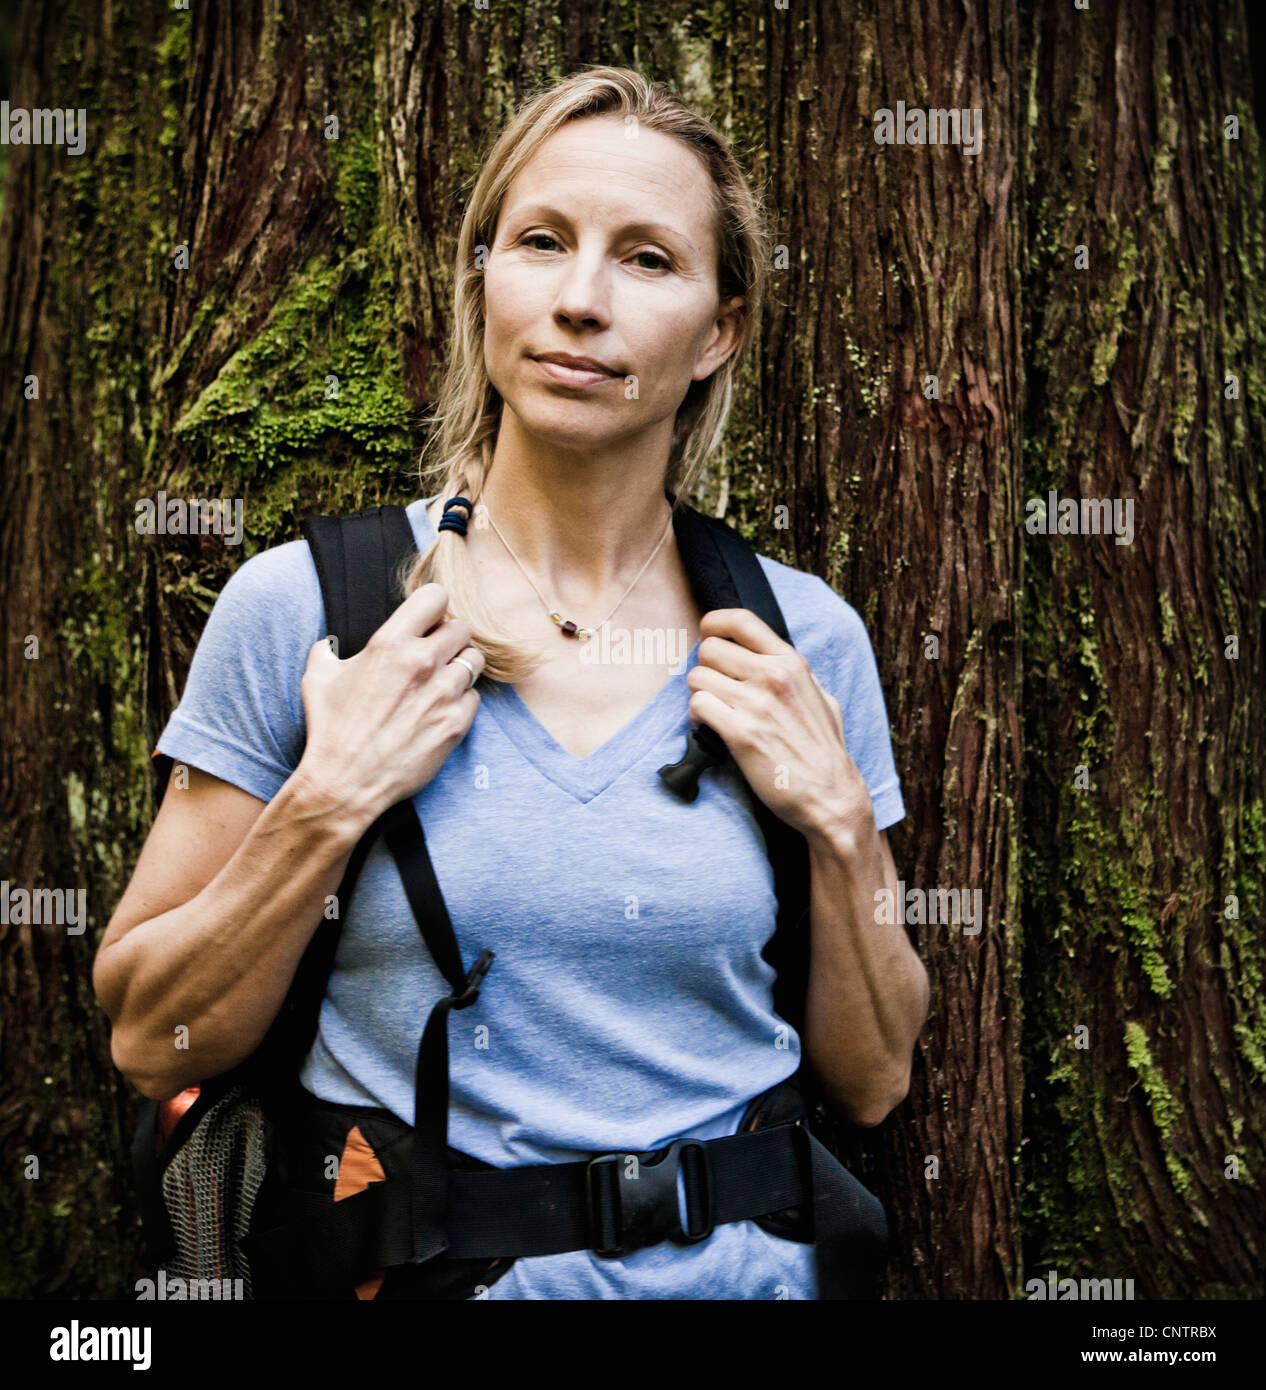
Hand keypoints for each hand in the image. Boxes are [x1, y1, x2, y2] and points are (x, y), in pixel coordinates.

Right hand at [297, 583, 484, 827]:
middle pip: (462, 627)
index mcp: (389, 644)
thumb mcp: (317, 679)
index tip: (426, 620)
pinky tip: (441, 710)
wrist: (345, 783)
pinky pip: (474, 696)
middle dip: (449, 637)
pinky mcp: (457, 722)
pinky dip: (462, 700)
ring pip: (474, 660)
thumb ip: (327, 651)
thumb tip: (329, 645)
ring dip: (459, 667)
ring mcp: (444, 693)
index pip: (435, 597)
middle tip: (435, 654)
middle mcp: (422, 663)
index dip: (432, 606)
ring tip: (440, 682)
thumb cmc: (330, 730)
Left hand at [684, 609, 872, 839]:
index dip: (714, 624)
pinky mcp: (740, 733)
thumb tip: (767, 660)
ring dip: (699, 695)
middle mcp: (774, 676)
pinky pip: (697, 706)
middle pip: (709, 649)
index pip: (740, 620)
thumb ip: (794, 675)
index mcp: (792, 663)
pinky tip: (709, 728)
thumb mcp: (822, 698)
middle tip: (714, 689)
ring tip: (713, 712)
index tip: (708, 637)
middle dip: (705, 669)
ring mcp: (757, 704)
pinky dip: (696, 717)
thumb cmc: (825, 751)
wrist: (831, 796)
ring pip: (697, 677)